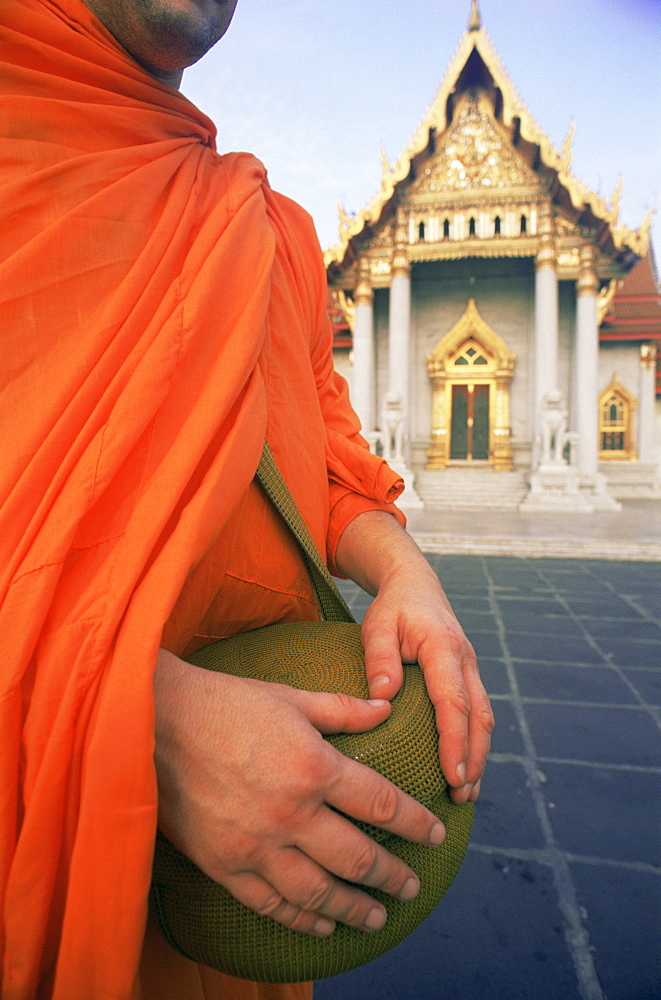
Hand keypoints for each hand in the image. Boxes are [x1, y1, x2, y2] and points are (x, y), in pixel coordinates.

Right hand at [153, 649, 446, 937]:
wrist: (154, 722)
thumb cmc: (226, 702)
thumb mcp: (291, 697)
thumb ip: (343, 709)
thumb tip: (386, 707)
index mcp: (315, 767)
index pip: (383, 804)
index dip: (416, 823)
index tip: (436, 835)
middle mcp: (291, 813)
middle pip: (357, 858)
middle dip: (392, 875)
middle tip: (411, 886)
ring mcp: (256, 844)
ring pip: (319, 892)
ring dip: (354, 908)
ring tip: (376, 917)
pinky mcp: (224, 864)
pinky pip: (271, 904)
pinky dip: (301, 919)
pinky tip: (322, 924)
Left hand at [335, 513, 493, 804]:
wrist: (416, 585)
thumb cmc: (393, 607)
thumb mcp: (377, 624)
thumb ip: (380, 658)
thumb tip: (382, 698)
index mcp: (444, 647)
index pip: (454, 701)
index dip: (456, 740)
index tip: (453, 774)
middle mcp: (466, 661)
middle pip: (479, 717)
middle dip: (474, 759)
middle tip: (461, 795)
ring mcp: (471, 669)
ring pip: (484, 719)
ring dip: (479, 756)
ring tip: (465, 794)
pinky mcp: (468, 678)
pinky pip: (477, 714)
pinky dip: (475, 744)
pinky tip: (465, 770)